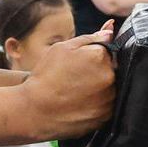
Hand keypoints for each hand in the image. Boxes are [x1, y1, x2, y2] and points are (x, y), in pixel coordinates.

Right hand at [21, 22, 114, 139]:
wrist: (36, 110)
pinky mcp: (106, 116)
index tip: (81, 64)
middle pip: (112, 69)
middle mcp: (109, 76)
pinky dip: (98, 102)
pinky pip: (108, 105)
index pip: (108, 50)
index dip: (94, 57)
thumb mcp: (62, 48)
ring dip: (100, 87)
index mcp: (100, 56)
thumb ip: (90, 38)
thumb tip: (110, 31)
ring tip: (77, 91)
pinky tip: (81, 102)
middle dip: (98, 71)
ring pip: (111, 87)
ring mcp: (110, 98)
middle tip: (77, 79)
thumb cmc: (46, 76)